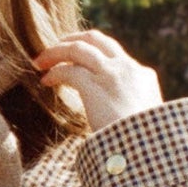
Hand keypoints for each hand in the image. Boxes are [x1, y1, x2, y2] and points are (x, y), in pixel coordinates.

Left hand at [33, 27, 162, 132]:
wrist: (147, 148)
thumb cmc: (145, 142)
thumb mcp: (146, 120)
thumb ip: (132, 111)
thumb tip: (119, 121)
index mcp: (143, 76)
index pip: (115, 55)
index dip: (94, 55)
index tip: (80, 63)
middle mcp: (127, 68)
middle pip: (96, 39)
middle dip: (73, 39)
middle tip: (58, 46)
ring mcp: (110, 73)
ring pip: (77, 48)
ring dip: (56, 51)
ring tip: (40, 61)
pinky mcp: (93, 85)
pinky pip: (68, 71)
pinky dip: (54, 73)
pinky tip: (45, 81)